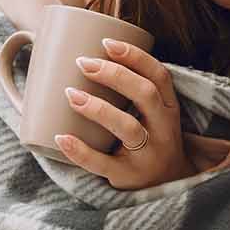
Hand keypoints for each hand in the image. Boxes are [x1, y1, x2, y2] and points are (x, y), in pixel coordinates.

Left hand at [56, 38, 192, 190]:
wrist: (166, 186)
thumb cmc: (149, 140)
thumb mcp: (153, 115)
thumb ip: (132, 91)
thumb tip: (85, 55)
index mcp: (168, 109)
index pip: (159, 76)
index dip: (135, 57)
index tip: (106, 42)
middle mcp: (163, 131)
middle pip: (145, 95)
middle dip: (114, 75)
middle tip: (83, 63)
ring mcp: (147, 155)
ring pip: (127, 127)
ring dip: (98, 108)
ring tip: (70, 94)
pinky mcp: (128, 177)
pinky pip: (102, 164)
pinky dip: (80, 150)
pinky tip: (60, 138)